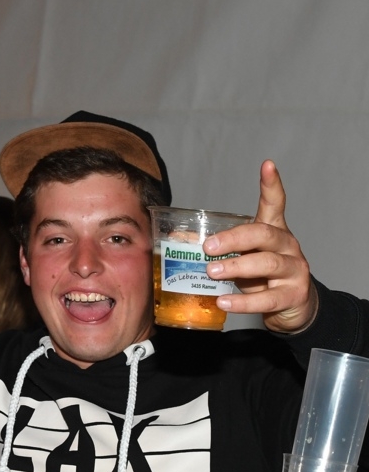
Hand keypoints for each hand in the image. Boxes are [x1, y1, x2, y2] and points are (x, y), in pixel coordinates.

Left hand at [204, 160, 316, 332]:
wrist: (293, 306)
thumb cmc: (261, 276)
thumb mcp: (241, 256)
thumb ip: (218, 247)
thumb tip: (177, 239)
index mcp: (273, 232)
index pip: (275, 204)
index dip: (272, 185)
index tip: (267, 165)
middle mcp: (287, 246)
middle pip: (265, 234)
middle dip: (234, 238)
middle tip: (208, 246)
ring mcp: (294, 270)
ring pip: (268, 263)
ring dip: (237, 267)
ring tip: (211, 271)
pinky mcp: (294, 295)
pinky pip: (267, 299)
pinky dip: (243, 302)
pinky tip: (224, 302)